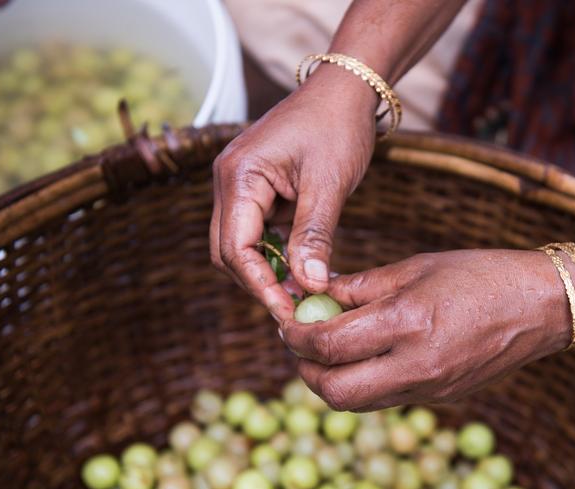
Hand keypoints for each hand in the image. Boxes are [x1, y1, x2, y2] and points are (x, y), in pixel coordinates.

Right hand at [210, 65, 377, 322]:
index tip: (288, 313)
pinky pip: (257, 232)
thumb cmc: (338, 126)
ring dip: (268, 271)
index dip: (259, 285)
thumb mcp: (329, 185)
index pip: (235, 247)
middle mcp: (228, 181)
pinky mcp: (257, 189)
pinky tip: (304, 269)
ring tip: (304, 294)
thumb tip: (309, 286)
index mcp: (239, 175)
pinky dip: (277, 254)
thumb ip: (314, 237)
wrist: (345, 90)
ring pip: (241, 245)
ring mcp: (240, 185)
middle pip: (228, 251)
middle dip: (259, 283)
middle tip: (296, 310)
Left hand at [279, 250, 571, 410]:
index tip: (288, 322)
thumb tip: (314, 294)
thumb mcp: (415, 267)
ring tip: (330, 351)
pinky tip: (368, 357)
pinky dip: (364, 384)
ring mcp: (430, 389)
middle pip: (333, 392)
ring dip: (331, 383)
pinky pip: (386, 400)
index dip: (296, 337)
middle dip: (305, 370)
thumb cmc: (480, 274)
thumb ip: (359, 287)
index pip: (328, 346)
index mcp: (407, 322)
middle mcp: (416, 365)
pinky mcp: (442, 399)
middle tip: (300, 345)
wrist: (543, 307)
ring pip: (357, 404)